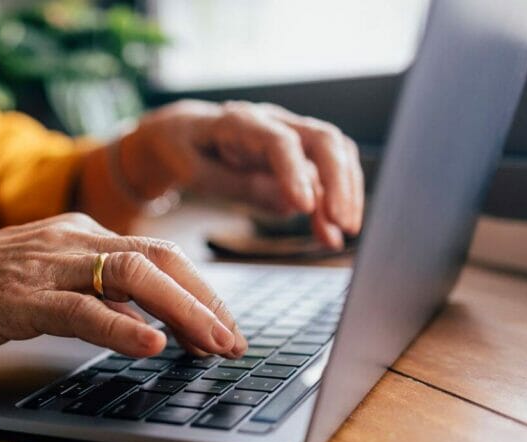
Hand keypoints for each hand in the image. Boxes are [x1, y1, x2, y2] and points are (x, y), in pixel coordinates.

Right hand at [0, 214, 248, 370]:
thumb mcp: (46, 281)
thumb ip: (94, 295)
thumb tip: (147, 323)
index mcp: (80, 233)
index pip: (159, 254)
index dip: (202, 290)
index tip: (227, 324)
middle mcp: (70, 241)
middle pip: (160, 259)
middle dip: (206, 301)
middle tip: (235, 340)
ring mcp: (46, 266)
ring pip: (132, 278)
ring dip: (182, 312)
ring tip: (213, 344)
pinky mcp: (21, 299)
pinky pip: (81, 309)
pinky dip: (121, 327)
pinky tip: (151, 345)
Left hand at [121, 100, 364, 248]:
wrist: (182, 136)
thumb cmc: (185, 152)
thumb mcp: (195, 173)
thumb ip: (238, 185)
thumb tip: (289, 204)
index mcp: (240, 122)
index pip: (279, 141)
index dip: (295, 173)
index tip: (306, 208)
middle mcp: (273, 121)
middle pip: (322, 140)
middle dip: (338, 183)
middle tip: (342, 224)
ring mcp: (290, 135)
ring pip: (334, 155)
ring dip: (344, 194)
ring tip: (341, 234)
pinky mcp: (297, 155)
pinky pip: (325, 174)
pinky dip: (332, 203)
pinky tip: (330, 234)